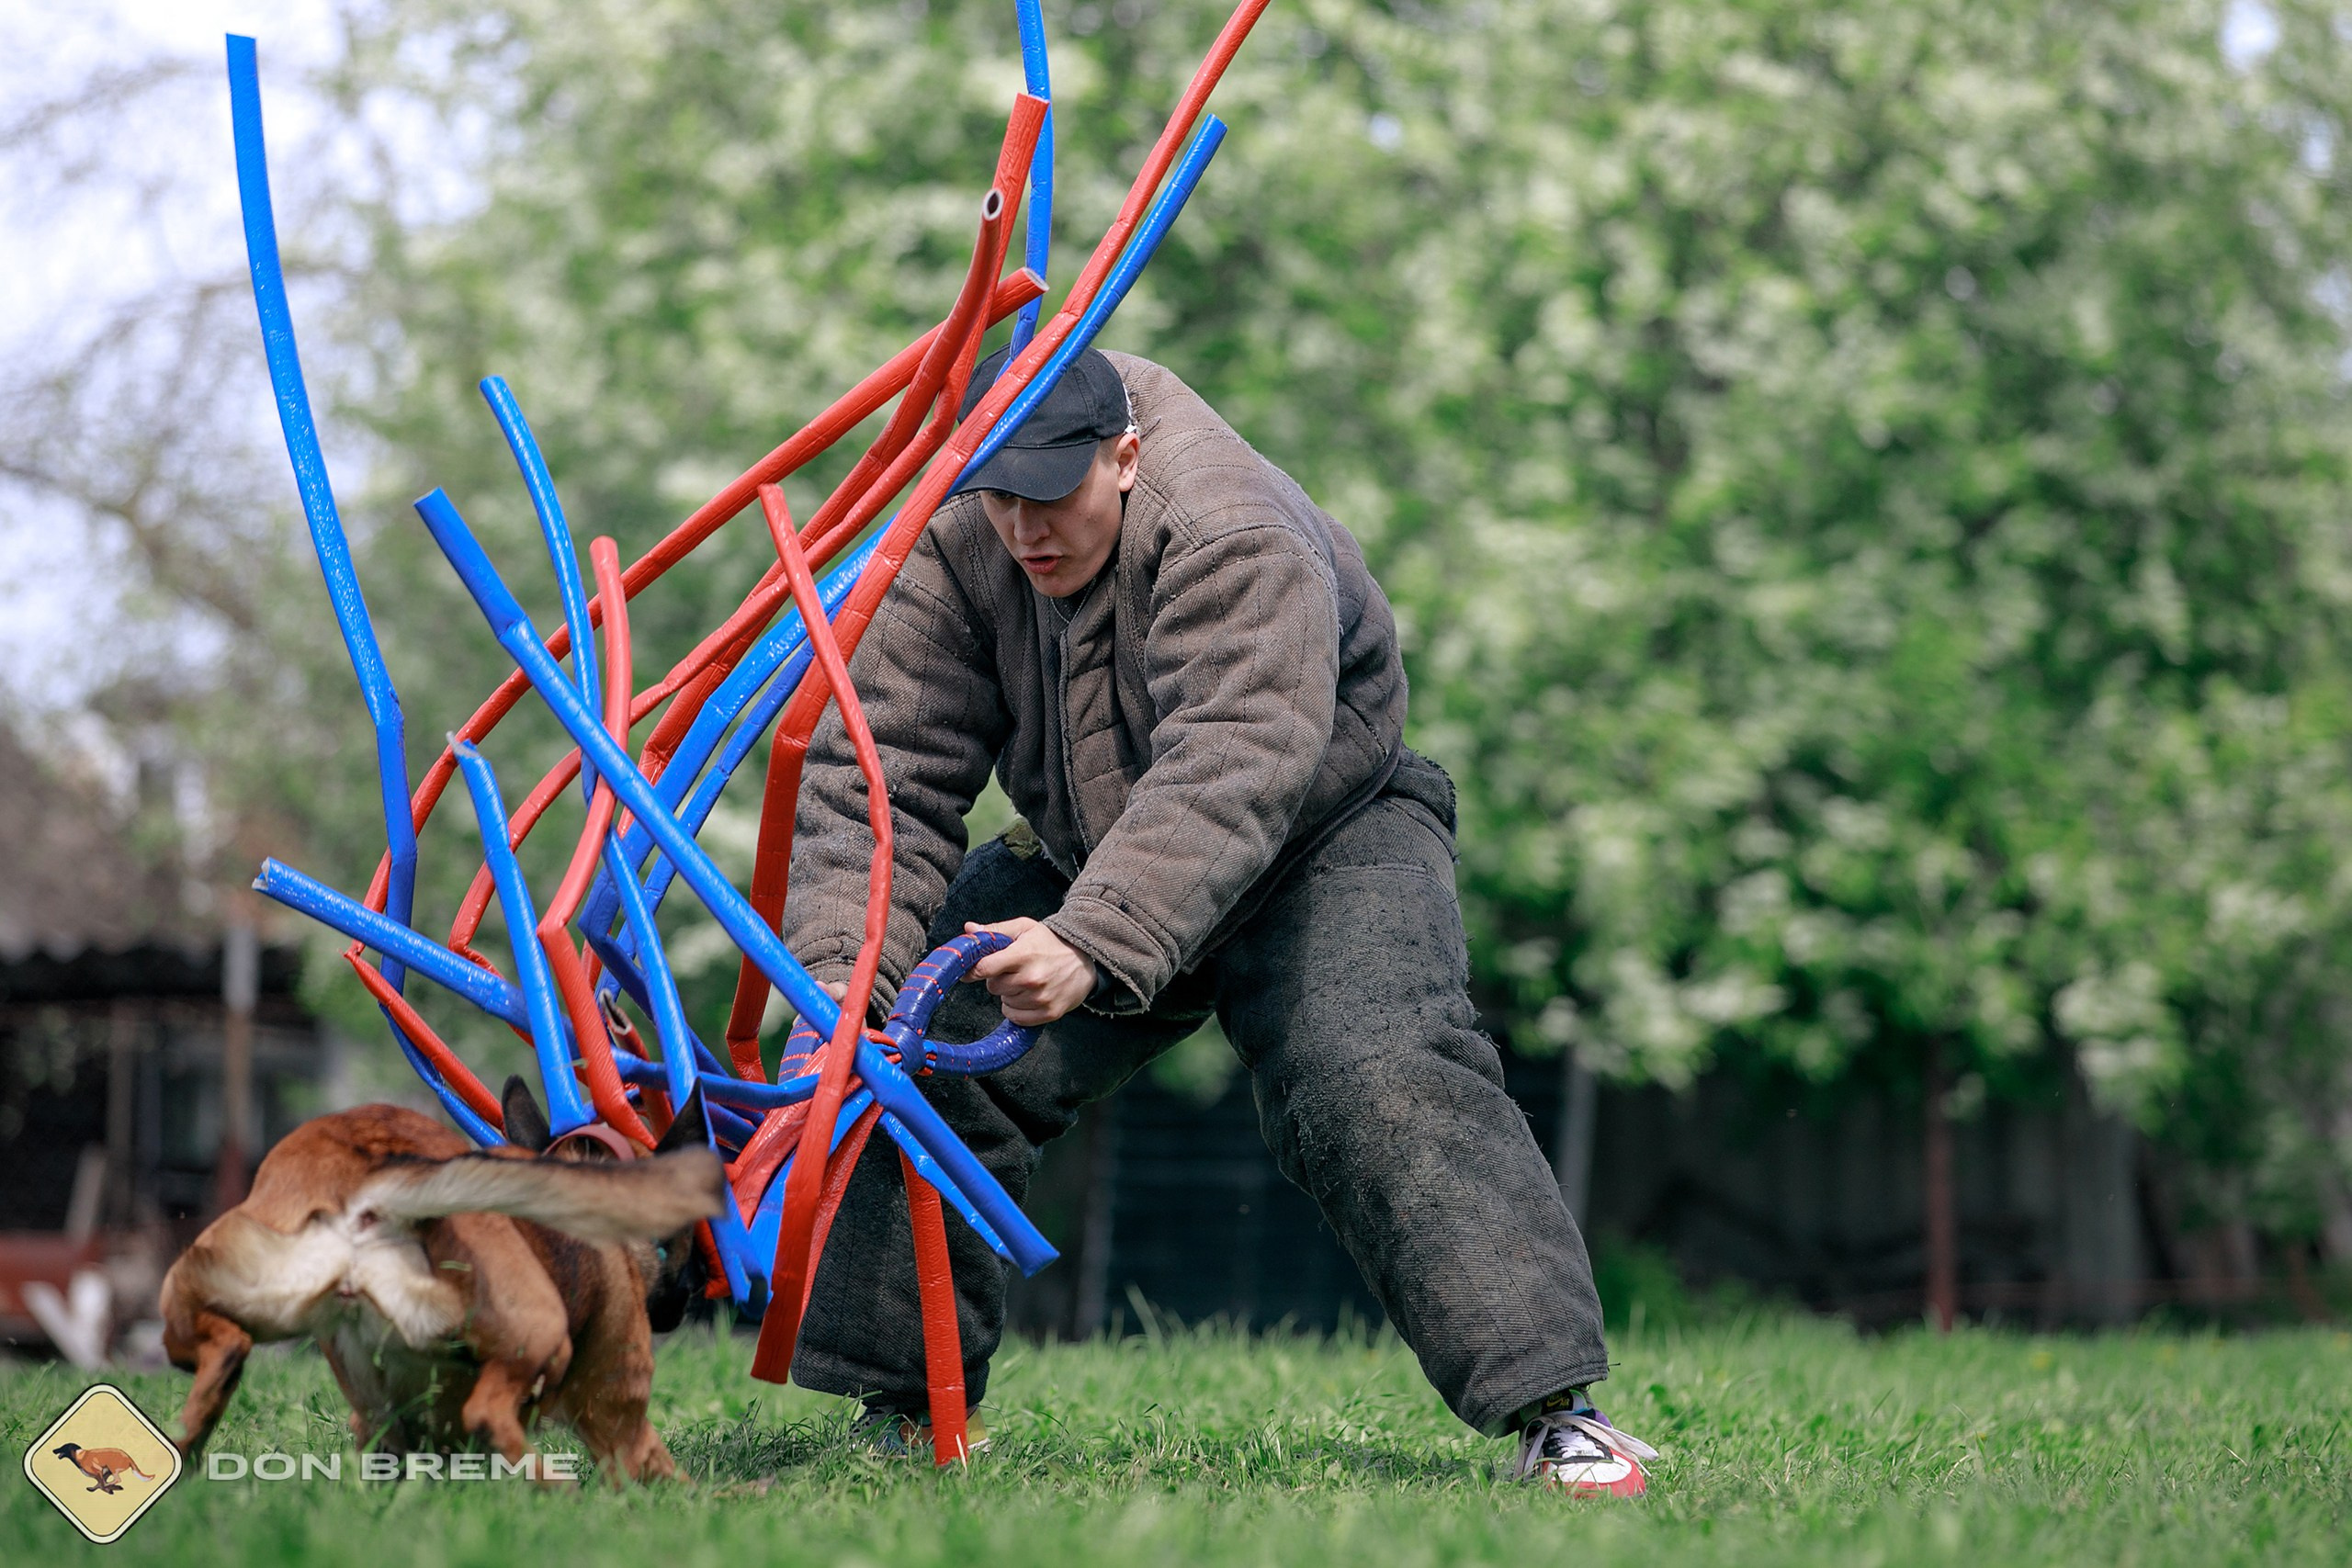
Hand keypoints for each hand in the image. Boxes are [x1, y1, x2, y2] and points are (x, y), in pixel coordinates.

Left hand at [963, 918, 1096, 1025]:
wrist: (1086, 959)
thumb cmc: (1051, 943)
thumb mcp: (1024, 928)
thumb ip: (995, 930)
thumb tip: (968, 929)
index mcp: (1024, 954)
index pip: (984, 968)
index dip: (973, 970)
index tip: (969, 971)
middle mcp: (1032, 978)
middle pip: (993, 987)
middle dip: (998, 978)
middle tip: (1012, 970)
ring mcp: (1041, 998)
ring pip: (1004, 1002)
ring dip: (1009, 994)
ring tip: (1026, 981)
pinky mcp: (1049, 1013)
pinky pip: (1016, 1017)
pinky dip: (1017, 1009)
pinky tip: (1028, 996)